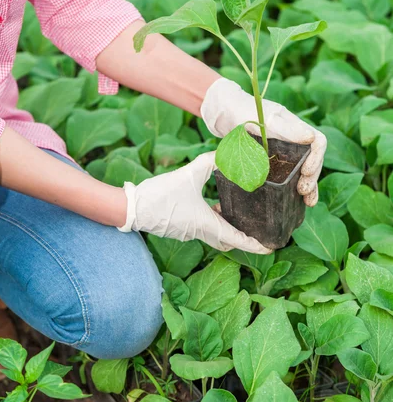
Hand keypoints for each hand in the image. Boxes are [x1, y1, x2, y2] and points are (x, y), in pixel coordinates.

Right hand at [118, 152, 271, 253]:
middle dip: (244, 239)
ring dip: (228, 228)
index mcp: (206, 224)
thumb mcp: (188, 173)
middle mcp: (199, 233)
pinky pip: (203, 229)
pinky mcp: (179, 228)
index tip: (269, 247)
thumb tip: (226, 153)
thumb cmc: (160, 195)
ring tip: (241, 215)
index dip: (255, 245)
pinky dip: (214, 222)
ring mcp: (188, 233)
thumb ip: (209, 162)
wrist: (133, 207)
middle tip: (259, 232)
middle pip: (228, 241)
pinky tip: (214, 205)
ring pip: (215, 235)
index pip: (236, 240)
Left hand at [201, 78, 326, 206]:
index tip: (307, 172)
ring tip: (307, 202)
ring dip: (307, 187)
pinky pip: (286, 176)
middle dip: (312, 178)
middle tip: (303, 192)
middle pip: (312, 161)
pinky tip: (294, 201)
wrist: (223, 113)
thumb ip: (286, 128)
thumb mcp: (264, 118)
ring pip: (301, 171)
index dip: (317, 159)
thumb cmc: (243, 109)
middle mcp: (293, 141)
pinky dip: (291, 189)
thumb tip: (311, 139)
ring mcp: (282, 152)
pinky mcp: (270, 162)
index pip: (318, 143)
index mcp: (295, 128)